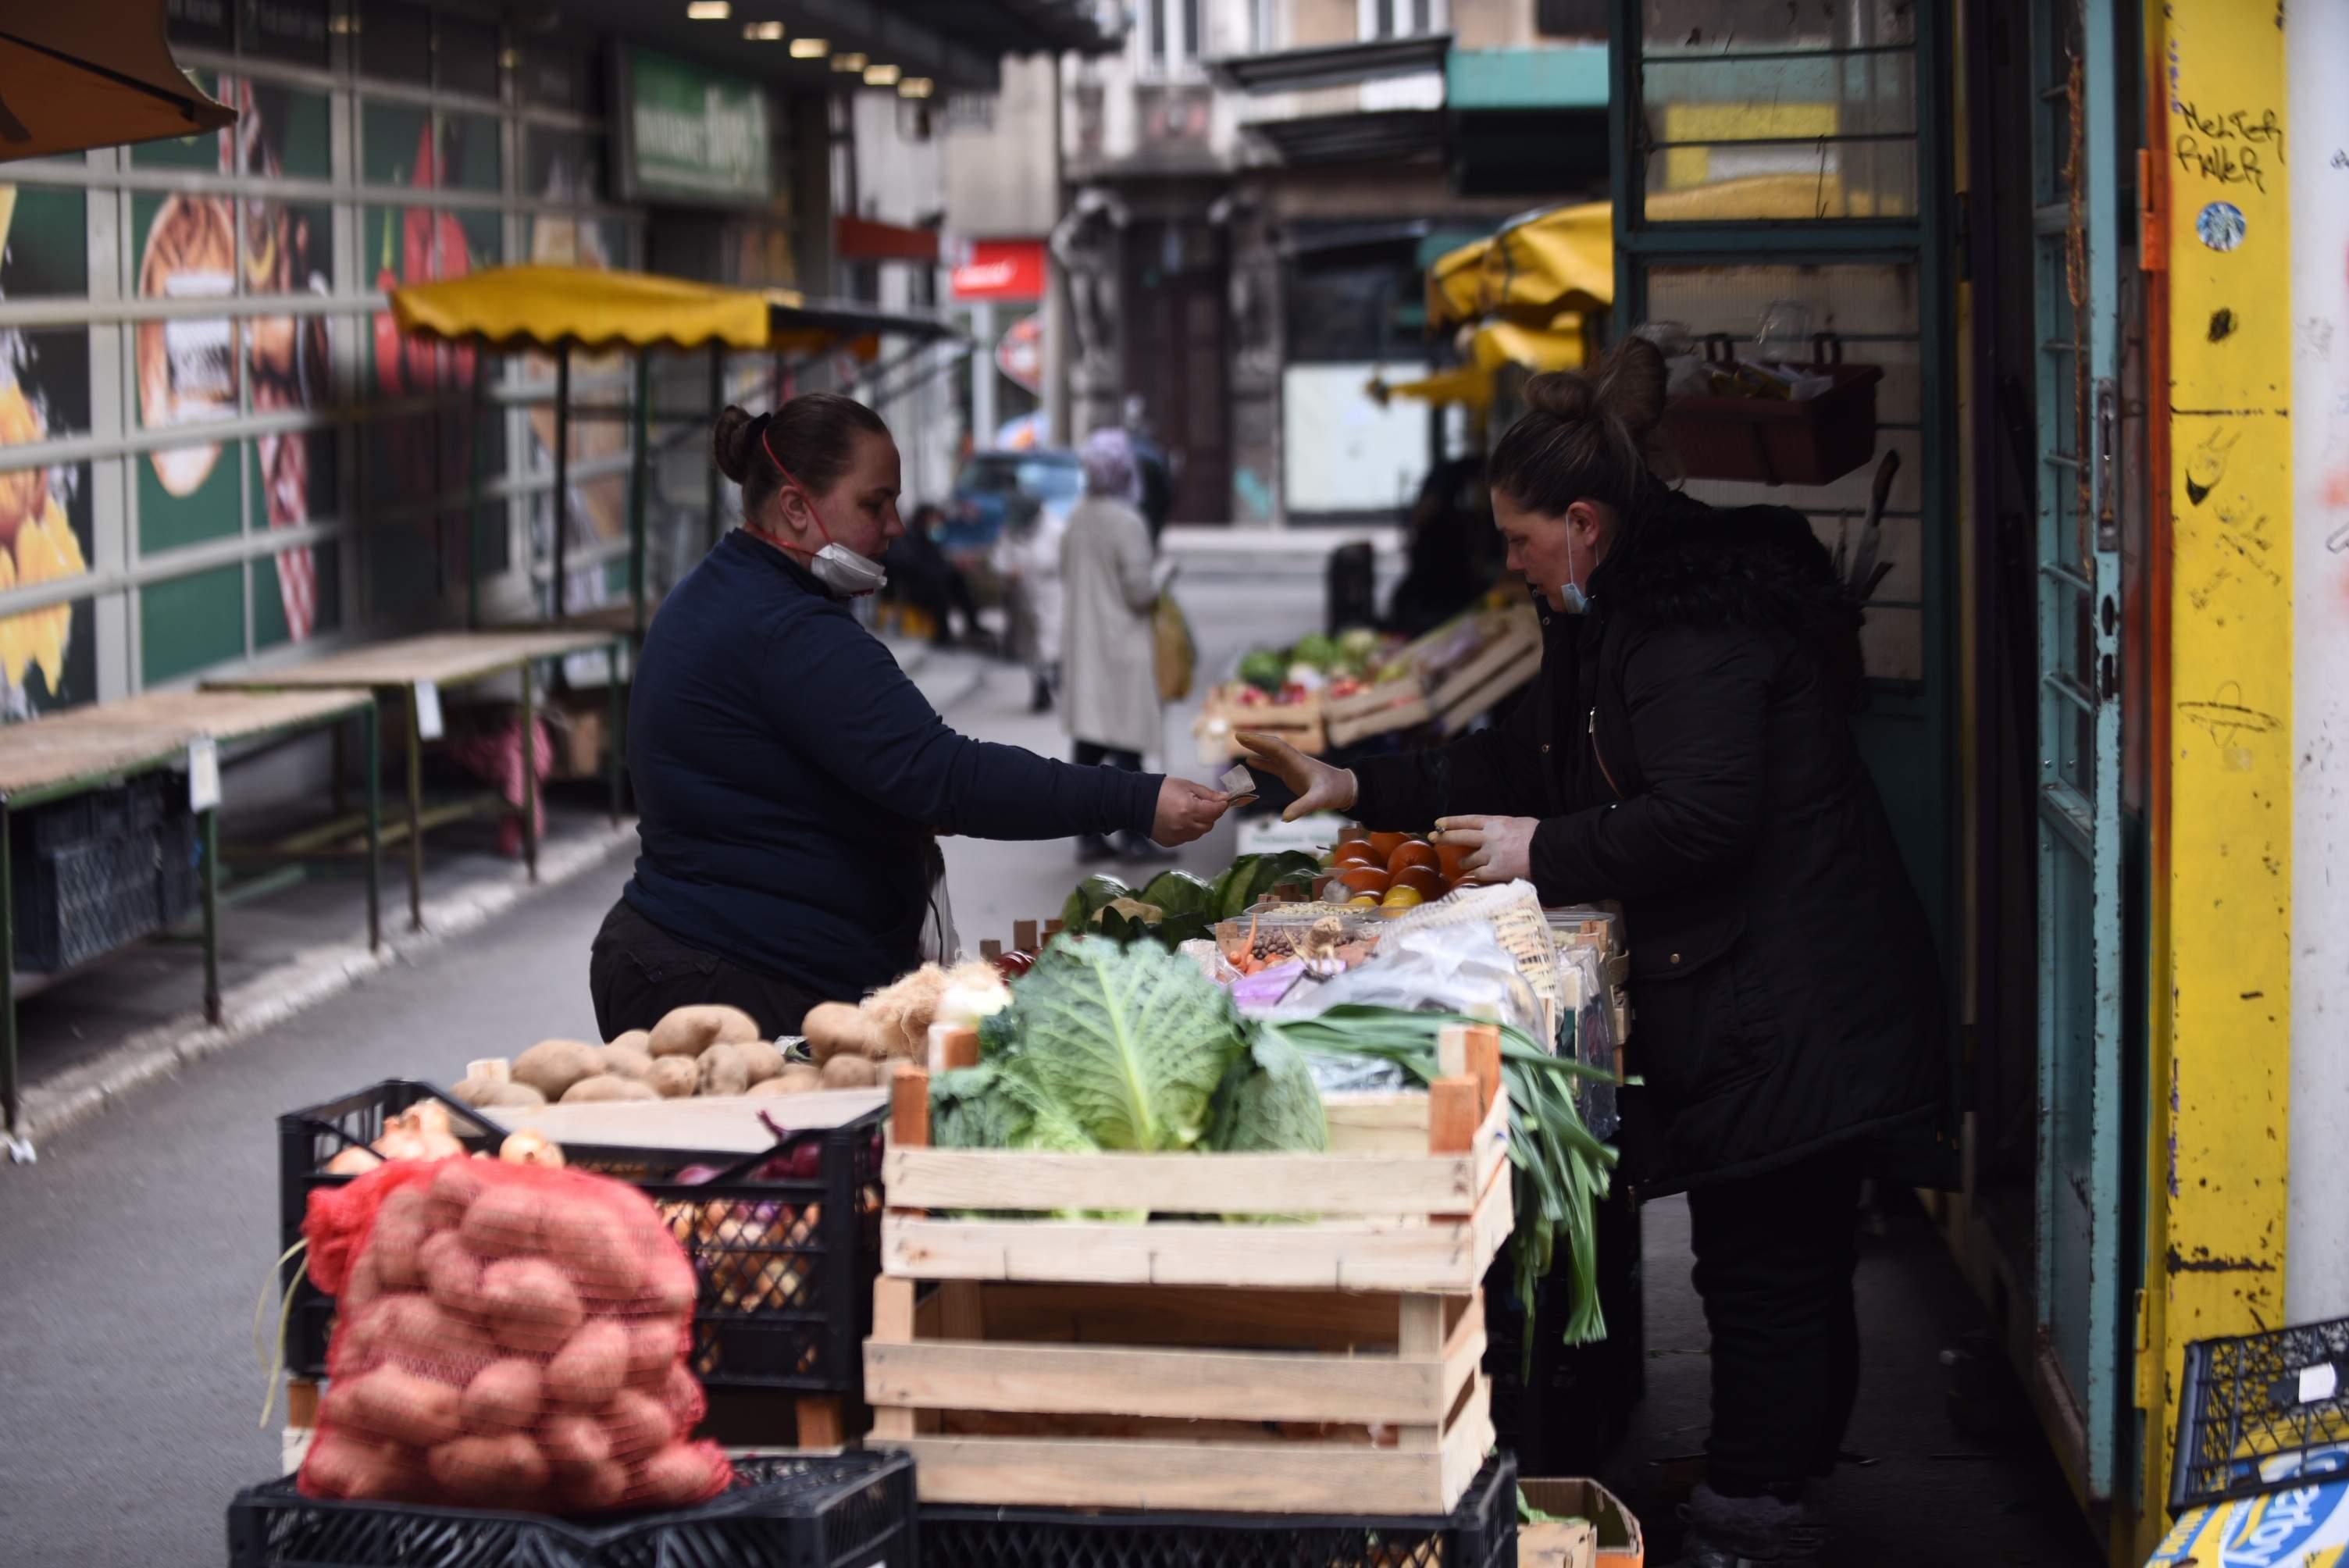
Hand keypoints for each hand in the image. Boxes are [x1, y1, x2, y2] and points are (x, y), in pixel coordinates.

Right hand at [1151, 777, 1229, 846]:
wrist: (1137, 802)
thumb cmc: (1160, 791)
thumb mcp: (1187, 786)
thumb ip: (1208, 794)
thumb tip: (1224, 798)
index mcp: (1190, 809)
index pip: (1216, 811)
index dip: (1221, 805)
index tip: (1221, 801)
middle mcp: (1185, 826)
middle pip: (1210, 824)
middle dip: (1210, 814)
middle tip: (1201, 805)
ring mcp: (1178, 836)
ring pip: (1200, 832)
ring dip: (1200, 823)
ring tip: (1187, 812)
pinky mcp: (1172, 842)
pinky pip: (1188, 837)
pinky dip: (1188, 830)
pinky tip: (1179, 820)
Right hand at [1234, 732, 1357, 821]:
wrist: (1346, 789)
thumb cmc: (1334, 792)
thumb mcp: (1319, 800)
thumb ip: (1302, 807)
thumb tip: (1284, 818)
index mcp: (1298, 762)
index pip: (1276, 748)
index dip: (1259, 742)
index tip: (1243, 737)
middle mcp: (1294, 761)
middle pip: (1272, 746)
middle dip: (1255, 740)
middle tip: (1237, 735)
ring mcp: (1293, 766)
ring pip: (1272, 753)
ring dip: (1257, 748)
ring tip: (1240, 742)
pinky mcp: (1293, 773)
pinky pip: (1274, 765)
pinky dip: (1262, 762)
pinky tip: (1251, 760)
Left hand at [1434, 815, 1538, 885]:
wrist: (1550, 852)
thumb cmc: (1539, 836)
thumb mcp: (1519, 824)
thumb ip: (1503, 827)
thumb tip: (1494, 831)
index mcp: (1496, 822)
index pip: (1468, 820)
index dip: (1452, 822)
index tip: (1439, 823)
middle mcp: (1489, 837)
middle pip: (1460, 836)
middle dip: (1444, 837)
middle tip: (1433, 838)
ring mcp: (1491, 855)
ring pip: (1468, 859)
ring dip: (1464, 862)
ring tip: (1463, 863)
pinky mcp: (1496, 871)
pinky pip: (1479, 874)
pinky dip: (1477, 874)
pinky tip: (1476, 875)